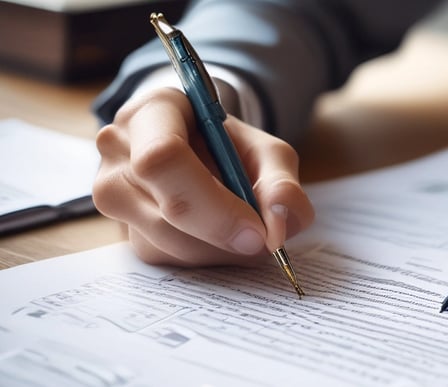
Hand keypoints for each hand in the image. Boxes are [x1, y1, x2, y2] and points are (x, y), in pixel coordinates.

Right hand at [93, 87, 314, 266]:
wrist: (200, 151)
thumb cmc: (231, 147)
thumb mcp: (268, 153)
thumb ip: (281, 183)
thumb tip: (281, 224)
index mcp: (153, 111)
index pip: (164, 158)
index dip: (214, 205)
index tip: (257, 232)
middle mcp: (118, 149)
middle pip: (163, 210)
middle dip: (223, 236)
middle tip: (262, 241)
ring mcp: (109, 191)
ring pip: (164, 244)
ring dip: (217, 251)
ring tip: (245, 233)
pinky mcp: (119, 229)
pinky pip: (163, 258)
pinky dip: (203, 257)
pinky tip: (220, 238)